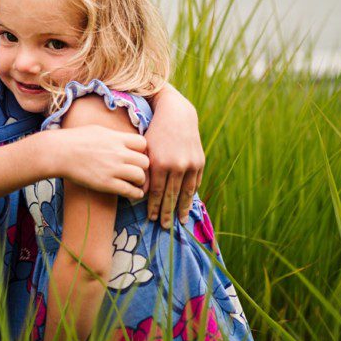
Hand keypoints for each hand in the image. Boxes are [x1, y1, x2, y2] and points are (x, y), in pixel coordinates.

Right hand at [49, 126, 148, 198]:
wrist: (58, 153)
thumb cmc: (73, 140)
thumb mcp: (97, 130)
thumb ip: (114, 135)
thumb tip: (124, 140)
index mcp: (115, 138)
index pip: (142, 143)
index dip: (141, 150)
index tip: (136, 155)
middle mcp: (117, 153)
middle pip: (144, 161)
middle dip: (142, 167)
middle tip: (137, 171)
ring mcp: (112, 168)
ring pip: (140, 176)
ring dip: (140, 181)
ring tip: (135, 183)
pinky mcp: (106, 183)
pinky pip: (130, 191)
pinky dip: (135, 194)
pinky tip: (134, 193)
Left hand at [145, 91, 203, 227]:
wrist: (176, 114)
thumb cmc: (154, 131)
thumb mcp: (144, 149)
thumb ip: (144, 170)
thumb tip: (140, 192)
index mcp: (160, 163)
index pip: (156, 192)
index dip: (153, 206)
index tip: (151, 218)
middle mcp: (177, 165)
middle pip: (171, 195)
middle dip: (167, 212)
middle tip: (164, 226)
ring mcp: (191, 164)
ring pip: (186, 192)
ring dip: (182, 208)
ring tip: (180, 221)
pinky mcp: (200, 162)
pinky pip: (196, 183)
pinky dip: (191, 195)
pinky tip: (188, 204)